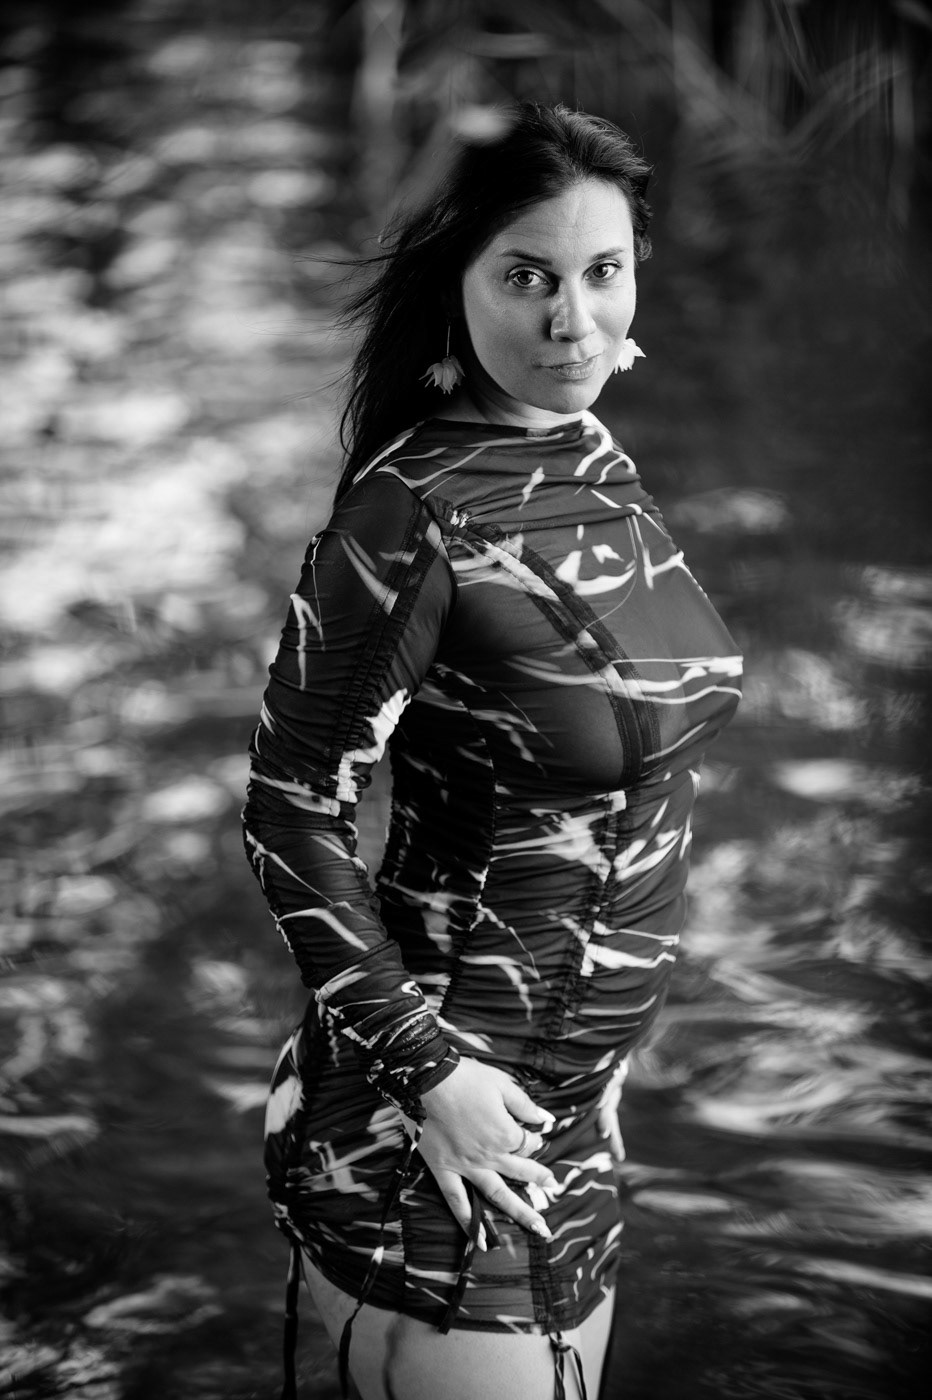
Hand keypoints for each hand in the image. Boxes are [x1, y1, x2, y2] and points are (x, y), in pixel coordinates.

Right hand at [404, 1057, 556, 1248]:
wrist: (426, 1079)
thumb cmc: (465, 1077)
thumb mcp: (501, 1083)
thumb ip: (525, 1104)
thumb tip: (545, 1119)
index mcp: (505, 1134)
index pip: (528, 1143)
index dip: (534, 1138)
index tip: (533, 1132)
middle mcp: (490, 1156)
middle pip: (521, 1172)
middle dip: (540, 1179)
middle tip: (553, 1188)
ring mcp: (466, 1167)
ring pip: (498, 1195)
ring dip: (520, 1212)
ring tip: (539, 1228)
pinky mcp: (444, 1171)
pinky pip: (457, 1202)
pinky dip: (469, 1224)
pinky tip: (480, 1242)